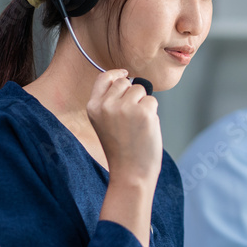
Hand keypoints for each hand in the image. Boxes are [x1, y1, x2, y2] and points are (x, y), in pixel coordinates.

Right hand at [87, 68, 161, 184]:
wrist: (130, 173)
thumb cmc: (121, 150)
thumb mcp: (104, 123)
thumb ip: (110, 102)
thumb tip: (129, 80)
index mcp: (93, 107)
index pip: (104, 78)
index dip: (117, 74)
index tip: (126, 74)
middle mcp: (107, 105)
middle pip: (125, 82)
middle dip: (133, 94)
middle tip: (132, 117)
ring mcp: (125, 108)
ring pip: (141, 90)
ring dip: (144, 104)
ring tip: (138, 125)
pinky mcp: (144, 113)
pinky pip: (152, 101)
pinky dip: (153, 113)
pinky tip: (146, 129)